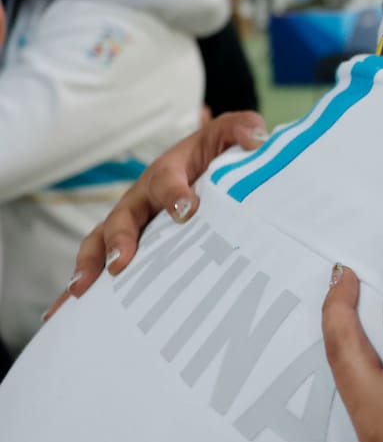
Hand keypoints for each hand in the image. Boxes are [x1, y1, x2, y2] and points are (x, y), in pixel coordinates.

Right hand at [44, 110, 266, 319]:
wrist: (200, 161)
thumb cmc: (214, 151)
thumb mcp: (228, 134)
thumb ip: (242, 129)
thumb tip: (256, 138)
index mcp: (167, 171)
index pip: (167, 181)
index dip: (175, 195)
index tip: (187, 211)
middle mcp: (141, 197)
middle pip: (123, 216)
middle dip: (119, 239)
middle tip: (121, 262)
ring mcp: (131, 222)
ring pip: (101, 241)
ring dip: (91, 264)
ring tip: (82, 290)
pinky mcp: (130, 243)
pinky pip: (100, 262)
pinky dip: (82, 284)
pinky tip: (66, 311)